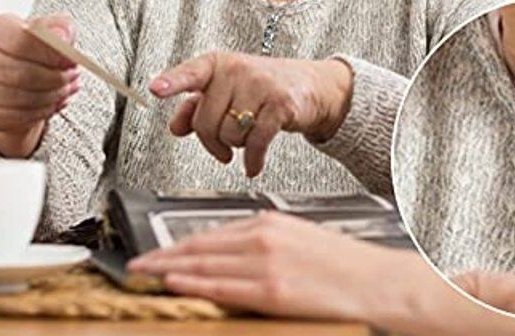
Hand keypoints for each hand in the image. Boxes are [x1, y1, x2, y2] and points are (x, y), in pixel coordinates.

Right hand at [0, 13, 80, 157]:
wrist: (19, 71)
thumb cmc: (35, 48)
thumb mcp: (54, 30)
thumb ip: (62, 29)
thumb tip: (63, 38)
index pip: (22, 42)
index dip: (50, 55)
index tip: (70, 60)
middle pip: (21, 73)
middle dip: (55, 79)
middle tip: (72, 77)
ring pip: (19, 97)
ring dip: (50, 96)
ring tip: (65, 89)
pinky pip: (13, 115)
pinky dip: (40, 112)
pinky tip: (52, 103)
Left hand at [127, 211, 406, 321]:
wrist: (377, 282)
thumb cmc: (343, 265)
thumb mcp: (299, 241)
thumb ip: (263, 245)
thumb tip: (232, 257)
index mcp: (270, 223)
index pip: (212, 233)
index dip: (179, 244)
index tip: (157, 251)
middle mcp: (264, 238)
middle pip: (201, 245)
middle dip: (163, 255)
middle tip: (136, 264)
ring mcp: (266, 264)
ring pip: (205, 264)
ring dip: (169, 269)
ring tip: (144, 275)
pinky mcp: (273, 291)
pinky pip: (223, 287)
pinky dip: (195, 283)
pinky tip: (174, 282)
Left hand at [149, 53, 351, 176]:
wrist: (311, 85)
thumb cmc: (263, 87)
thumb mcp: (226, 90)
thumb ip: (196, 106)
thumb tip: (176, 126)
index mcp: (218, 64)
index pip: (191, 73)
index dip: (172, 82)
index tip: (155, 89)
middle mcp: (238, 70)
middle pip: (206, 121)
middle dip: (212, 140)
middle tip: (224, 143)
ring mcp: (261, 85)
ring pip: (229, 134)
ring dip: (236, 145)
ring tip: (247, 136)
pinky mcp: (281, 105)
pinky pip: (256, 142)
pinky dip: (253, 160)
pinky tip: (254, 164)